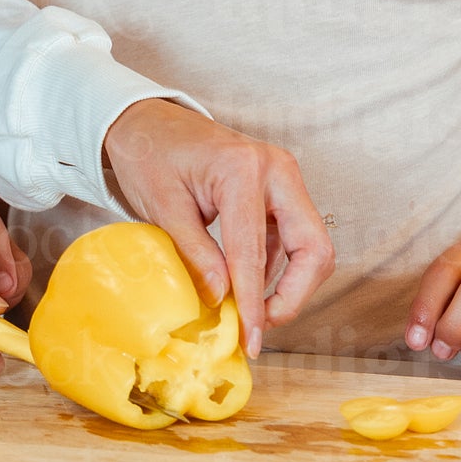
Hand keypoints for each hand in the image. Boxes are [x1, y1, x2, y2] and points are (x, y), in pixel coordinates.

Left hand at [101, 101, 334, 356]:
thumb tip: (220, 298)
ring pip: (311, 246)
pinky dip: (276, 269)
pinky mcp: (279, 192)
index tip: (252, 339)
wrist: (148, 122)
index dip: (254, 301)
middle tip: (261, 326)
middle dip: (294, 295)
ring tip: (251, 314)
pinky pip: (293, 239)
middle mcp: (277, 170)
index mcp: (244, 169)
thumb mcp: (162, 206)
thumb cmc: (149, 154)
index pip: (256, 251)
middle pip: (313, 248)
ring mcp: (283, 179)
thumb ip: (194, 252)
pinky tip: (248, 289)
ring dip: (289, 285)